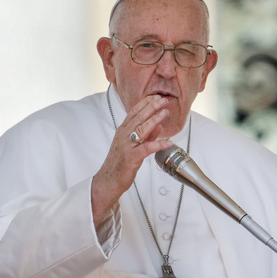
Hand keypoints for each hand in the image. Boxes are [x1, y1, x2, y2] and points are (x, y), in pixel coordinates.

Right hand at [90, 94, 173, 224]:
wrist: (108, 180)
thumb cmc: (120, 163)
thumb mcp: (133, 145)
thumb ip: (146, 135)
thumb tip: (159, 125)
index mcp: (122, 131)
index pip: (134, 112)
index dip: (145, 103)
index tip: (156, 97)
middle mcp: (123, 136)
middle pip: (138, 117)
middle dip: (152, 107)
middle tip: (163, 100)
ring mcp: (127, 146)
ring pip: (141, 129)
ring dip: (154, 120)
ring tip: (165, 113)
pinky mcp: (131, 158)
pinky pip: (146, 148)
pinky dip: (158, 144)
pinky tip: (168, 142)